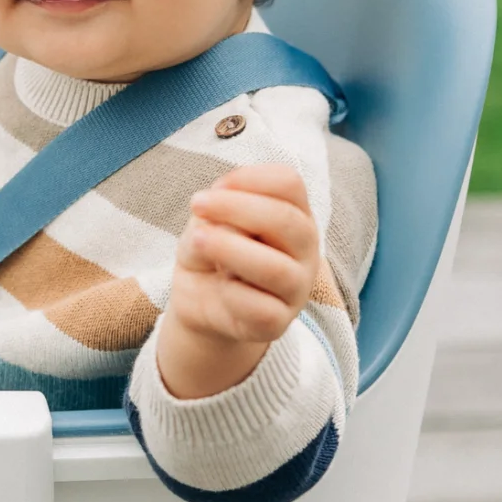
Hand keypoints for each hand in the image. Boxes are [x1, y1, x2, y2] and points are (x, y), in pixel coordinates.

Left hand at [155, 164, 321, 399]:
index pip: (289, 184)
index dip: (250, 178)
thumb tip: (225, 225)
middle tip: (196, 204)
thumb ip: (217, 216)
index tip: (214, 188)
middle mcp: (305, 248)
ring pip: (276, 268)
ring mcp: (297, 287)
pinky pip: (261, 308)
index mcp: (294, 213)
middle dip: (236, 208)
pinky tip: (218, 287)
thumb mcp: (207, 223)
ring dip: (230, 249)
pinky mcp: (280, 322)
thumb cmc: (211, 251)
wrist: (200, 301)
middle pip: (287, 220)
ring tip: (198, 241)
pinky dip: (231, 294)